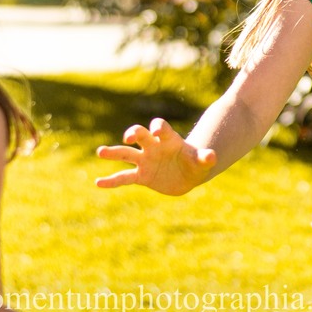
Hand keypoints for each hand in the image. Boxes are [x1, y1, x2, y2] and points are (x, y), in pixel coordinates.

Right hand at [95, 118, 216, 195]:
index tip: (155, 130)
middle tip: (128, 137)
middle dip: (134, 133)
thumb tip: (213, 156)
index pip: (161, 127)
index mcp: (168, 139)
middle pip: (140, 135)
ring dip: (113, 152)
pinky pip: (124, 177)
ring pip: (126, 154)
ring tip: (100, 152)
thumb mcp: (202, 161)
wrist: (188, 173)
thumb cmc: (195, 162)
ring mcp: (145, 160)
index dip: (158, 127)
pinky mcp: (141, 176)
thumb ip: (205, 158)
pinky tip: (98, 183)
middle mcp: (153, 147)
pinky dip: (112, 181)